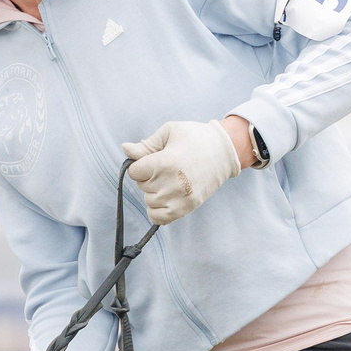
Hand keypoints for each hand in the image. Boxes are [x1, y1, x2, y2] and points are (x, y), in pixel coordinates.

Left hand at [121, 119, 241, 224]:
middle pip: (141, 186)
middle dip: (149, 177)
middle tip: (167, 168)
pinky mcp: (187, 208)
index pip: (134, 172)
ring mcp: (179, 199)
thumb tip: (125, 149)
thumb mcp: (170, 132)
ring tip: (171, 180)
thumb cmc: (196, 138)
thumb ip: (146, 145)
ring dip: (154, 192)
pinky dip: (157, 210)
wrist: (225, 152)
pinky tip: (166, 197)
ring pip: (149, 201)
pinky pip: (158, 218)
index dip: (140, 164)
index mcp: (164, 163)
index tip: (154, 159)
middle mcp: (171, 184)